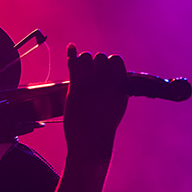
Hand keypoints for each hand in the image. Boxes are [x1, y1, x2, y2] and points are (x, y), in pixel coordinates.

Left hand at [64, 44, 127, 160]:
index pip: (115, 60)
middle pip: (100, 57)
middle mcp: (108, 83)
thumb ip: (115, 84)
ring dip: (81, 61)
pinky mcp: (77, 89)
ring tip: (79, 73)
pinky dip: (71, 54)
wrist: (91, 142)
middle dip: (93, 62)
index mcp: (121, 86)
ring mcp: (93, 85)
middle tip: (88, 76)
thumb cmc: (102, 124)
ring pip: (86, 57)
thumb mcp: (116, 103)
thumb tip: (112, 65)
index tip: (101, 72)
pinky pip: (73, 64)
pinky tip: (70, 49)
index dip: (107, 62)